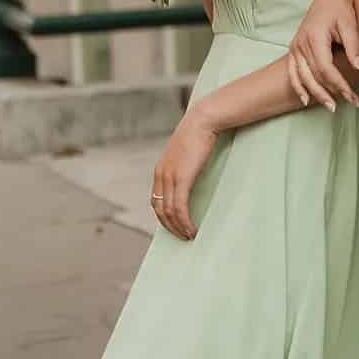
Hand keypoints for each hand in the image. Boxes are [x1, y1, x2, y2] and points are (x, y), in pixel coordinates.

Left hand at [150, 110, 217, 239]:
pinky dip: (185, 221)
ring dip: (178, 227)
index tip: (175, 226)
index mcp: (160, 170)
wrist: (202, 121)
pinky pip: (180, 207)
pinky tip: (192, 228)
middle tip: (182, 237)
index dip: (164, 217)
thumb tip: (191, 171)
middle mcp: (161, 176)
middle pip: (160, 210)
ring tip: (189, 236)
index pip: (156, 201)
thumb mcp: (187, 151)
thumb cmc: (199, 134)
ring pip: (169, 212)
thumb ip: (184, 164)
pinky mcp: (182, 179)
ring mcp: (170, 178)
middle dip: (170, 227)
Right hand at [287, 0, 358, 109]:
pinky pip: (293, 73)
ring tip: (330, 107)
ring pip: (303, 77)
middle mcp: (301, 44)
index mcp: (315, 37)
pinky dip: (298, 87)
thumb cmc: (341, 8)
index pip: (325, 68)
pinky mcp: (294, 50)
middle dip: (332, 92)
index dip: (339, 85)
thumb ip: (354, 46)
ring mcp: (295, 48)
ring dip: (316, 94)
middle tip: (350, 103)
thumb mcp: (350, 24)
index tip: (353, 96)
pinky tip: (306, 100)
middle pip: (314, 76)